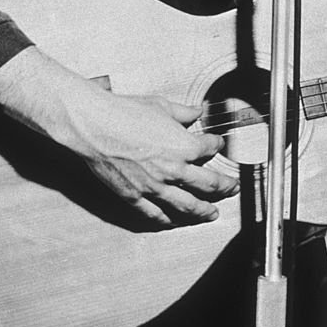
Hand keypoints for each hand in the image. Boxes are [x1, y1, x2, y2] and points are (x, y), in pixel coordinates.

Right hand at [0, 47, 238, 229]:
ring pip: (186, 206)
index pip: (211, 148)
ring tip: (213, 213)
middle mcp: (174, 170)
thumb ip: (183, 112)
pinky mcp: (134, 196)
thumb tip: (197, 111)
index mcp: (184, 146)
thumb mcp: (160, 105)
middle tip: (232, 188)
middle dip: (224, 187)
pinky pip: (155, 214)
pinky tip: (173, 222)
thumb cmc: (125, 112)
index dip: (218, 145)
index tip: (220, 144)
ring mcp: (154, 187)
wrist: (93, 126)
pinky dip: (167, 220)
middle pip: (208, 184)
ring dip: (203, 211)